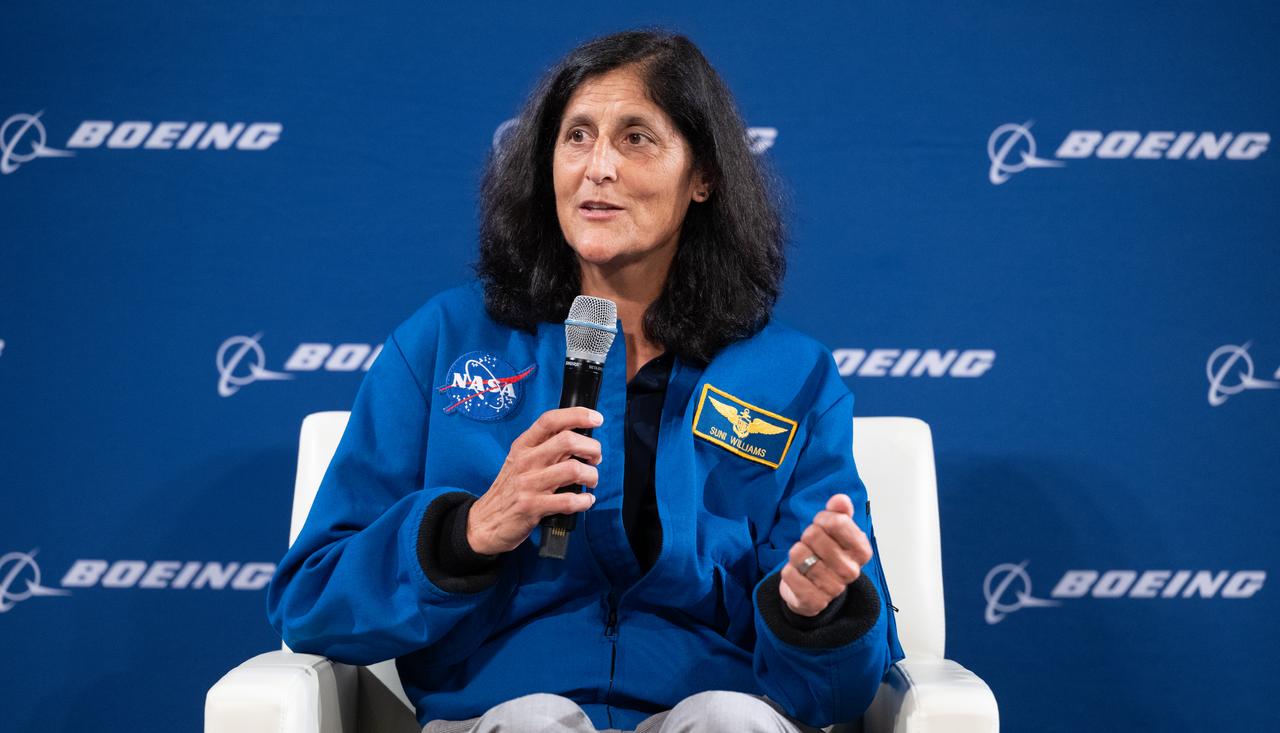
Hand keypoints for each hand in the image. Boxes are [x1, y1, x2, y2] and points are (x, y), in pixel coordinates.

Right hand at [466, 407, 602, 554]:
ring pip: (573, 470)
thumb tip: (581, 439)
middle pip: (567, 441)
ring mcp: (528, 484)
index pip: (550, 420)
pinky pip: (569, 500)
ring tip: (591, 482)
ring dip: (592, 476)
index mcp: (523, 446)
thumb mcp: (520, 461)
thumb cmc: (509, 490)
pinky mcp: (532, 507)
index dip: (577, 415)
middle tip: (595, 458)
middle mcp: (525, 461)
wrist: (484, 522)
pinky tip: (585, 501)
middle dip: (592, 448)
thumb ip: (545, 449)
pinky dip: (585, 501)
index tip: (596, 418)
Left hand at [778, 493, 872, 616]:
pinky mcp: (814, 601)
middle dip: (807, 536)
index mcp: (861, 551)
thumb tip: (841, 500)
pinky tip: (798, 574)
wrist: (816, 590)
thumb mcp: (836, 531)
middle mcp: (851, 570)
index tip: (822, 525)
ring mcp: (833, 588)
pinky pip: (789, 574)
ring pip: (799, 554)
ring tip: (804, 560)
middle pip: (814, 535)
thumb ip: (840, 512)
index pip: (838, 522)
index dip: (823, 519)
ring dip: (796, 554)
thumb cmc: (826, 556)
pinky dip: (788, 571)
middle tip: (811, 545)